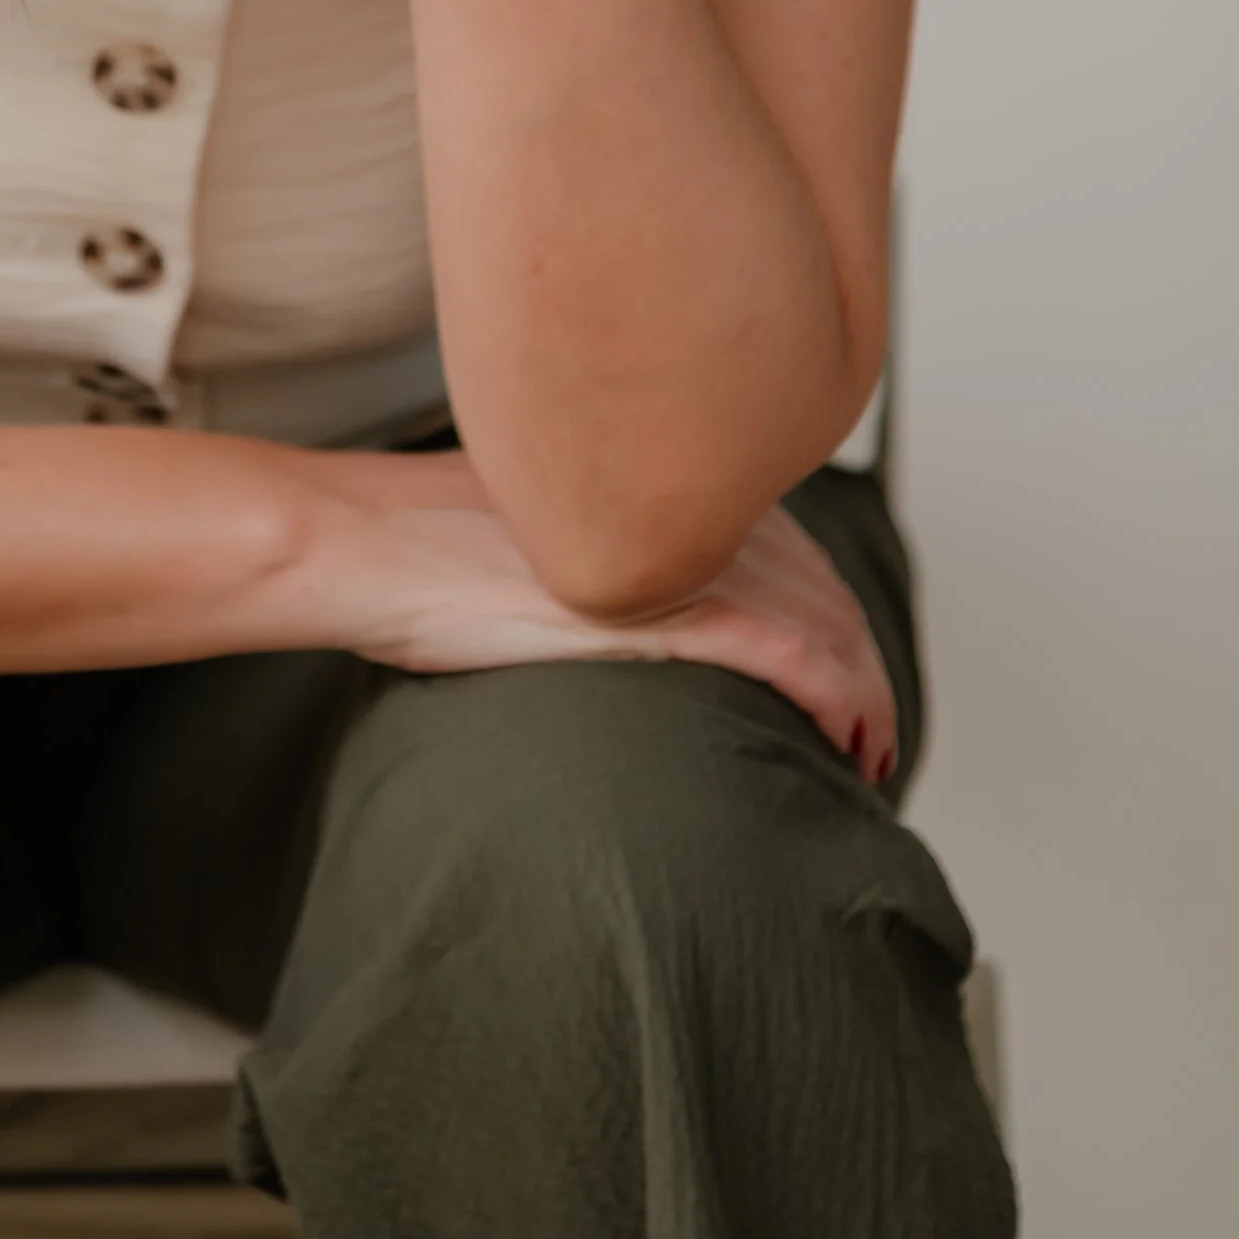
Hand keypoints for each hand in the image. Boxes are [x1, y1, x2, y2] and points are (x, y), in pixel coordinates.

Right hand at [338, 455, 898, 781]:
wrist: (367, 541)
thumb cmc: (417, 546)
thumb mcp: (525, 534)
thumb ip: (585, 550)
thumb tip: (596, 595)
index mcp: (654, 481)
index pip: (787, 544)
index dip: (826, 610)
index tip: (834, 670)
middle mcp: (683, 506)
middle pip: (822, 585)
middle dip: (862, 664)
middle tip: (871, 734)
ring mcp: (678, 555)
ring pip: (825, 623)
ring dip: (866, 696)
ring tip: (870, 757)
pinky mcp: (663, 609)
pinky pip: (791, 655)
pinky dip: (837, 700)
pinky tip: (849, 740)